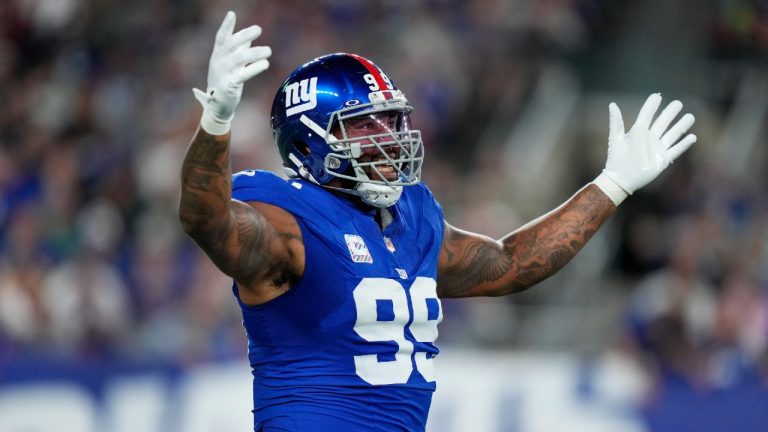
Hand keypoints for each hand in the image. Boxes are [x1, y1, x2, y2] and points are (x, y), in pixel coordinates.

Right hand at [193, 11, 271, 134]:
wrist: (217, 106)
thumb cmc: (225, 82)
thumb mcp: (230, 65)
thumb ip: (238, 52)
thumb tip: (248, 39)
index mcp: (217, 55)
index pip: (221, 38)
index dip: (226, 26)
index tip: (232, 14)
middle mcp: (218, 62)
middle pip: (231, 45)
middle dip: (244, 35)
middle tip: (258, 29)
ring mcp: (222, 74)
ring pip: (238, 59)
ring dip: (255, 53)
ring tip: (269, 50)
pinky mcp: (229, 85)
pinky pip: (243, 74)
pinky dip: (255, 68)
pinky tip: (265, 64)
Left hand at [602, 93, 695, 193]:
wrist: (620, 179)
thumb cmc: (616, 159)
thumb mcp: (616, 139)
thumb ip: (616, 122)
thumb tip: (612, 104)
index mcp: (638, 132)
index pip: (647, 115)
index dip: (652, 106)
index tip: (657, 96)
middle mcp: (650, 138)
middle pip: (663, 122)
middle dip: (670, 113)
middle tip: (678, 103)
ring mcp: (657, 149)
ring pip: (672, 134)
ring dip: (681, 126)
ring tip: (690, 116)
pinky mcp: (663, 160)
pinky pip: (676, 150)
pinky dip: (684, 144)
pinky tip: (692, 136)